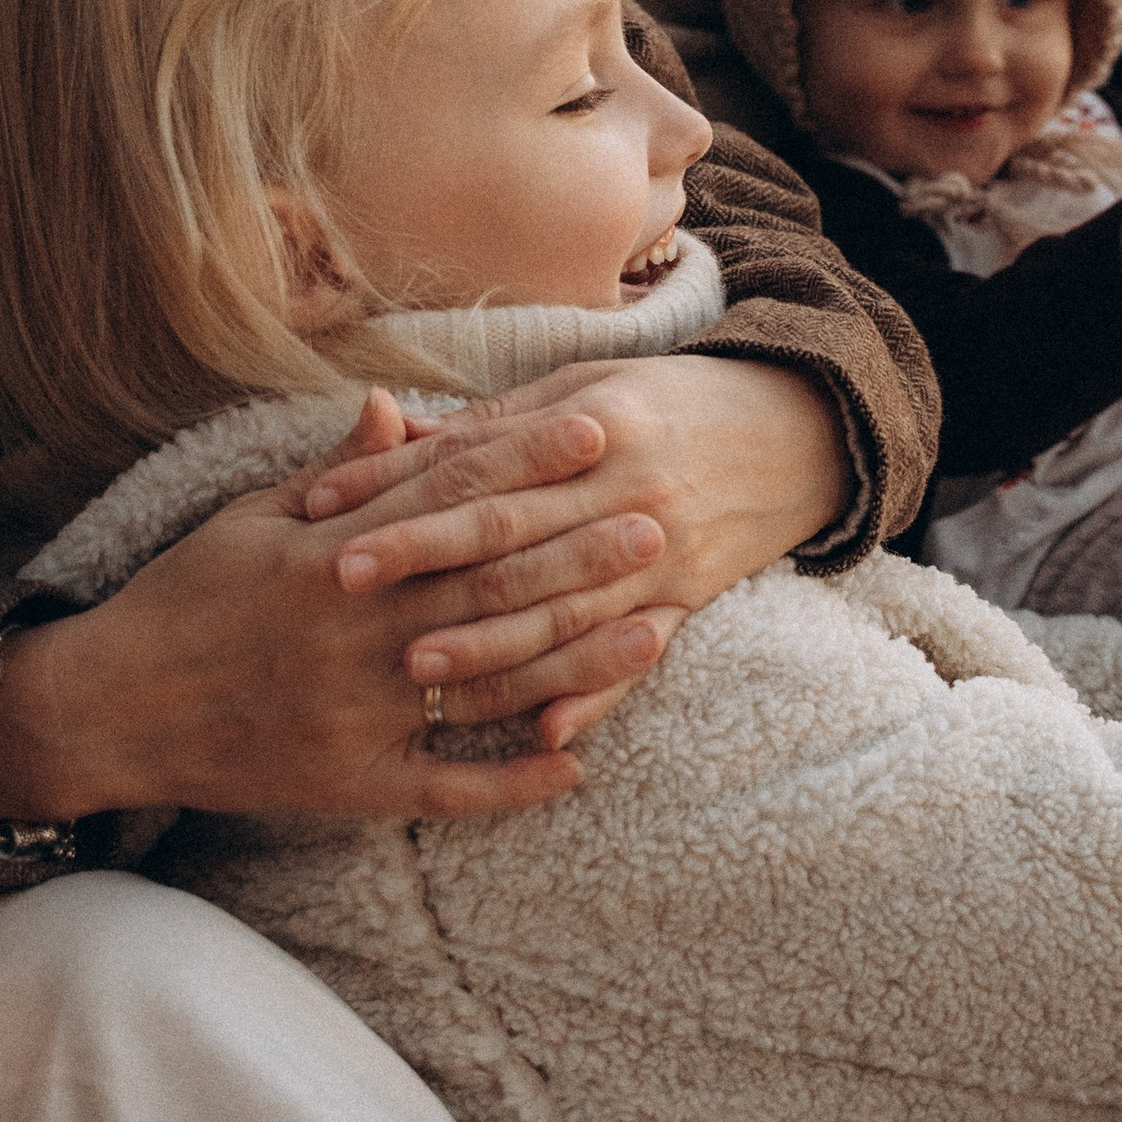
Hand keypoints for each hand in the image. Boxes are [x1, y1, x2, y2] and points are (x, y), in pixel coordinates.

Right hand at [0, 391, 677, 826]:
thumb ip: (334, 473)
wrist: (109, 705)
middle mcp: (351, 627)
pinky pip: (445, 785)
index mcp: (329, 553)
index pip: (449, 495)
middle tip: (660, 523)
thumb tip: (397, 406)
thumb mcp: (248, 517)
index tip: (597, 431)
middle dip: (579, 552)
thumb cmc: (183, 597)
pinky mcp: (348, 780)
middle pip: (488, 583)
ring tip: (656, 628)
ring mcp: (356, 709)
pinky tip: (578, 764)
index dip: (527, 461)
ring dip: (578, 657)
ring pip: (487, 681)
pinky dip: (512, 778)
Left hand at [300, 353, 852, 748]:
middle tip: (344, 585)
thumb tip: (386, 428)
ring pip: (564, 611)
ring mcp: (664, 556)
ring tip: (419, 669)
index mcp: (595, 427)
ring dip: (491, 645)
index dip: (401, 488)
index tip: (327, 508)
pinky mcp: (686, 605)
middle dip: (424, 561)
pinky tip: (540, 731)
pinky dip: (587, 695)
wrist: (794, 434)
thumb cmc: (663, 405)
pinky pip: (630, 660)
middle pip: (511, 536)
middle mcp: (629, 494)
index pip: (481, 464)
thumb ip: (488, 426)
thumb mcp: (580, 390)